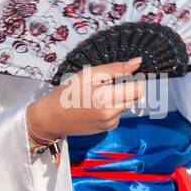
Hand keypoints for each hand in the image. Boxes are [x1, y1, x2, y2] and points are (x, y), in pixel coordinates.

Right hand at [26, 57, 144, 140]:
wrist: (52, 118)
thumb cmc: (67, 92)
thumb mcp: (88, 74)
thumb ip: (115, 69)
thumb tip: (138, 61)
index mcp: (106, 97)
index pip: (139, 88)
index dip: (136, 79)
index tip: (125, 75)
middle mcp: (112, 113)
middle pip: (135, 97)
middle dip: (126, 88)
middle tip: (107, 83)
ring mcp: (111, 123)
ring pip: (126, 105)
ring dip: (118, 98)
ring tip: (97, 94)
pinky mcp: (108, 129)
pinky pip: (118, 114)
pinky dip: (112, 108)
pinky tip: (96, 105)